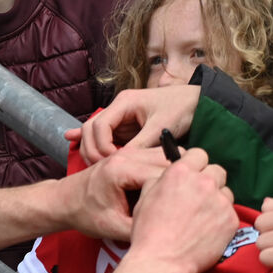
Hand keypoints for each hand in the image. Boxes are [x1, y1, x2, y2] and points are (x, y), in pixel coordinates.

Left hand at [60, 144, 173, 240]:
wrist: (64, 201)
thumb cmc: (84, 214)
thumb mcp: (113, 228)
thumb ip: (141, 229)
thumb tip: (170, 234)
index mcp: (121, 169)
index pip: (163, 175)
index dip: (177, 194)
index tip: (183, 212)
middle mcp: (126, 155)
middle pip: (170, 160)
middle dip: (181, 182)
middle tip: (185, 204)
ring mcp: (128, 152)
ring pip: (167, 156)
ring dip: (175, 175)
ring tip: (176, 199)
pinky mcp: (130, 155)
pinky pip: (158, 158)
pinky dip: (166, 172)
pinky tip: (165, 192)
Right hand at [66, 86, 200, 164]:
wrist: (200, 103)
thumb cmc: (183, 109)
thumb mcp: (161, 128)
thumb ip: (140, 145)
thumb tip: (122, 163)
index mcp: (125, 103)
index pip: (99, 125)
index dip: (100, 145)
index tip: (111, 162)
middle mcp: (119, 109)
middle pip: (91, 129)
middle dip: (92, 149)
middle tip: (100, 169)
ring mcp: (122, 119)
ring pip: (95, 134)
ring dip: (92, 149)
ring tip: (94, 167)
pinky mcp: (127, 128)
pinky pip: (105, 135)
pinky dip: (91, 140)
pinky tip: (72, 140)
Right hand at [127, 147, 236, 272]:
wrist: (162, 262)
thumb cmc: (149, 232)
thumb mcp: (145, 197)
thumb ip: (160, 180)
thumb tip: (169, 175)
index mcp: (180, 172)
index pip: (199, 154)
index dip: (195, 165)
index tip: (193, 176)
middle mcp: (203, 182)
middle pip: (216, 171)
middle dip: (209, 181)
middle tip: (198, 198)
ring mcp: (219, 201)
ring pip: (226, 192)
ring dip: (217, 200)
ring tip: (202, 217)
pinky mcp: (231, 219)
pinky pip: (231, 213)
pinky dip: (222, 220)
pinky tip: (208, 231)